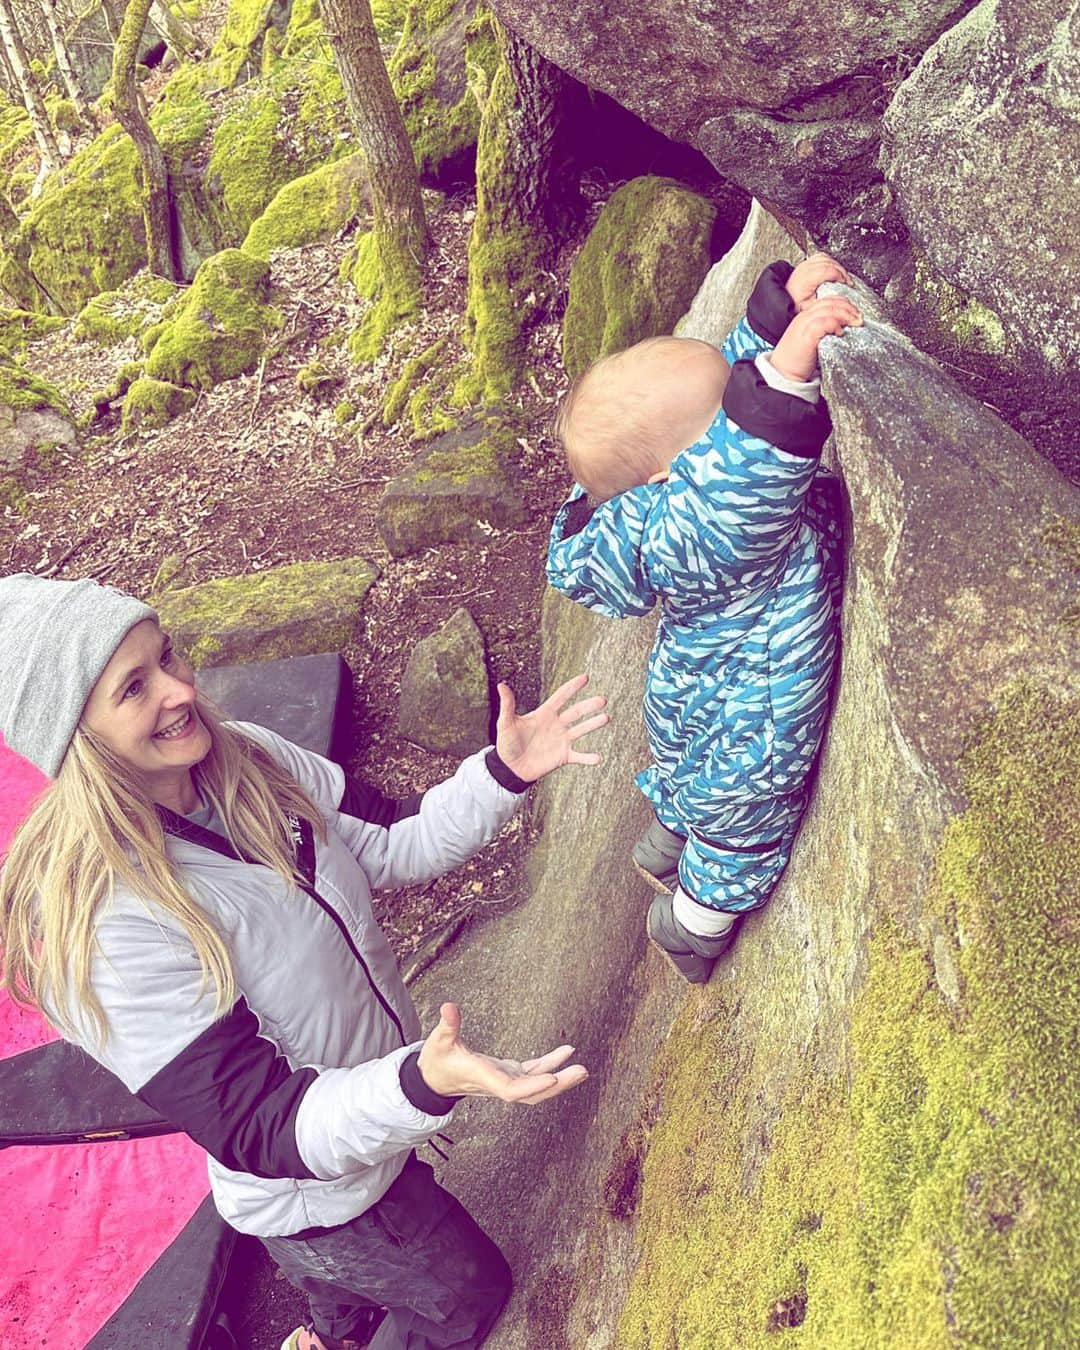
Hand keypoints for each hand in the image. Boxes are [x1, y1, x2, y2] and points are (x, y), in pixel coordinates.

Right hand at [417, 1003, 587, 1103]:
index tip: (553, 1078)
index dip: (532, 1086)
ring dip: (560, 1078)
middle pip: (532, 1093)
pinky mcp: (508, 1074)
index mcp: (483, 1078)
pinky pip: (533, 1073)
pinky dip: (550, 1065)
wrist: (434, 1080)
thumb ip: (447, 1025)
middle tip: (581, 1072)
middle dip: (557, 1085)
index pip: (511, 1089)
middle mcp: (498, 1084)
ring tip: (582, 1068)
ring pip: (537, 1086)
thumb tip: (449, 1007)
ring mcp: (505, 1080)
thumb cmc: (436, 1061)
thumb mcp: (439, 1041)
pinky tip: (566, 1052)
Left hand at [495, 672, 608, 783]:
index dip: (572, 687)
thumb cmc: (507, 744)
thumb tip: (501, 685)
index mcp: (545, 713)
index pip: (561, 696)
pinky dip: (588, 758)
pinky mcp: (563, 756)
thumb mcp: (506, 723)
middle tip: (603, 699)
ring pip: (582, 730)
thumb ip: (508, 705)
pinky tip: (598, 758)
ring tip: (606, 718)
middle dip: (589, 705)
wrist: (510, 768)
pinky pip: (579, 756)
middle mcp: (557, 724)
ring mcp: (562, 740)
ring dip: (594, 724)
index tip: (585, 677)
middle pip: (576, 712)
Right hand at [770, 296, 862, 381]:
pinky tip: (840, 333)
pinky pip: (824, 323)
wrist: (783, 374)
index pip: (827, 301)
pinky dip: (835, 325)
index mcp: (805, 316)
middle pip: (830, 302)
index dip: (844, 303)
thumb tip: (843, 328)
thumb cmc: (797, 361)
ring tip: (855, 323)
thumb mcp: (811, 340)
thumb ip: (824, 331)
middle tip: (859, 318)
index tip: (855, 313)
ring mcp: (804, 325)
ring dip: (846, 315)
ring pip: (829, 310)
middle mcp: (804, 317)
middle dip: (849, 308)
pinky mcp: (807, 335)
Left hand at [785, 252, 850, 311]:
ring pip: (825, 258)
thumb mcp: (810, 307)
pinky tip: (834, 269)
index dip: (840, 275)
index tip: (846, 282)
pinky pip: (821, 257)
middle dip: (841, 271)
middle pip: (828, 262)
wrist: (785, 300)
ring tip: (842, 276)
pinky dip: (830, 261)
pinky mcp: (805, 263)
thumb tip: (837, 296)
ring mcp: (804, 264)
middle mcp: (804, 269)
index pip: (827, 270)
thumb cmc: (795, 304)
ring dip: (837, 265)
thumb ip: (823, 300)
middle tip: (847, 281)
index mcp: (805, 279)